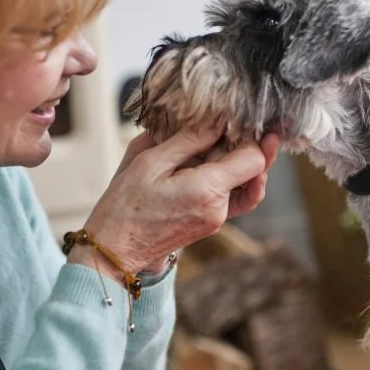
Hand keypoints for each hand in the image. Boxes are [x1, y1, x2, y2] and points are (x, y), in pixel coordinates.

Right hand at [67, 128, 278, 278]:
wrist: (115, 249)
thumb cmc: (125, 206)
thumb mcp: (150, 162)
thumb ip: (188, 141)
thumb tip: (216, 123)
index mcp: (207, 191)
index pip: (254, 160)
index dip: (251, 137)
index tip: (237, 121)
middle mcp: (219, 208)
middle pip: (252, 170)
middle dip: (243, 144)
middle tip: (229, 124)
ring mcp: (217, 219)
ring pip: (244, 182)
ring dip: (235, 159)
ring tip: (217, 139)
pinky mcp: (210, 223)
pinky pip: (232, 196)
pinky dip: (228, 176)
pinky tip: (213, 158)